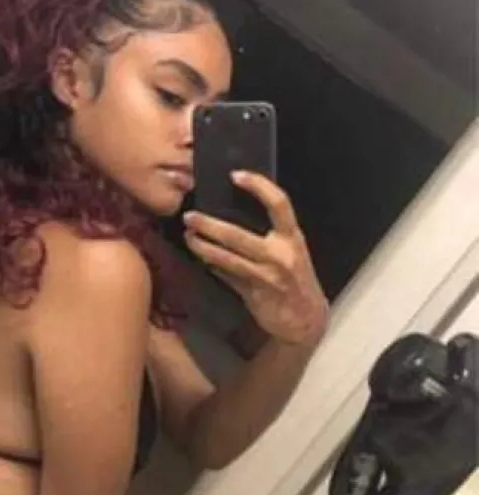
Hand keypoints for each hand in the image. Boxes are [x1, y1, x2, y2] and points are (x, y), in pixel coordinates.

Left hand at [183, 171, 328, 346]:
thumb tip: (235, 218)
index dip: (258, 186)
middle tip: (189, 216)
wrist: (305, 319)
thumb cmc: (296, 281)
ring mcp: (266, 275)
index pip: (279, 203)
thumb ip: (269, 238)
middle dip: (210, 225)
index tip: (236, 175)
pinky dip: (213, 267)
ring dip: (203, 247)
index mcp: (292, 238)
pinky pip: (227, 276)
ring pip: (227, 258)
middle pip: (238, 235)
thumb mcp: (289, 254)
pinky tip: (201, 260)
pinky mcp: (253, 294)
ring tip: (189, 237)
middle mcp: (280, 255)